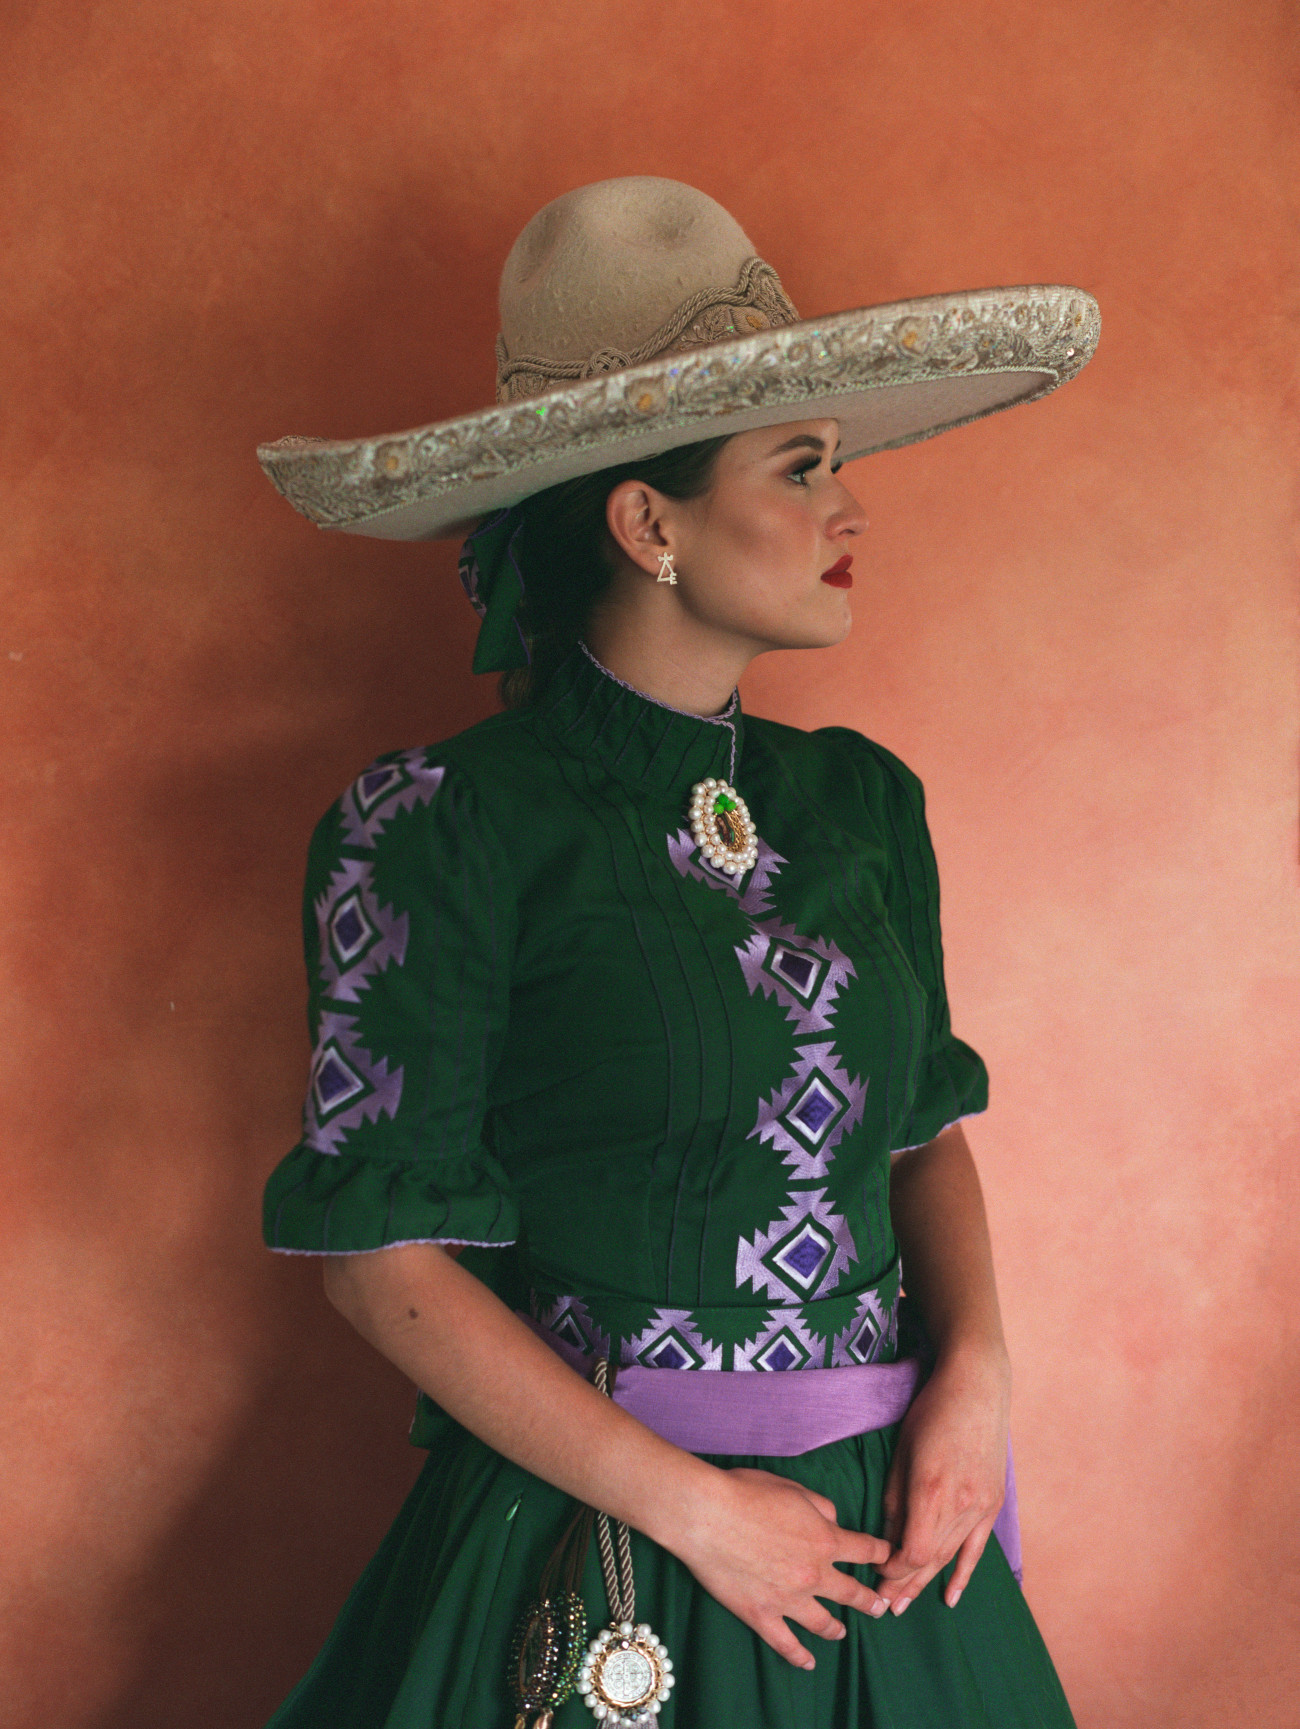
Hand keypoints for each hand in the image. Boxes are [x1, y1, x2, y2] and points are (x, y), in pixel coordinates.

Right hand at [662, 1465, 890, 1669]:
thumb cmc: (747, 1493)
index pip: (865, 1549)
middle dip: (868, 1600)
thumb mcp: (793, 1488)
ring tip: (842, 1632)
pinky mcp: (762, 1616)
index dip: (880, 1553)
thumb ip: (821, 1506)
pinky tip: (808, 1662)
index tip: (887, 1558)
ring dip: (836, 1628)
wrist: (708, 1515)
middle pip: (851, 1592)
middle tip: (879, 1607)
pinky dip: (800, 1656)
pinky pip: (786, 1644)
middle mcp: (814, 1574)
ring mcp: (789, 1600)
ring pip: (823, 1623)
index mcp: (825, 1539)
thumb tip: (833, 1520)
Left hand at [874, 1347, 1009, 1613]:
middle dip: (904, 1583)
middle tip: (883, 1604)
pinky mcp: (993, 1502)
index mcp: (932, 1490)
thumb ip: (895, 1500)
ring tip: (904, 1605)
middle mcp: (961, 1505)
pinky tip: (951, 1597)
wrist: (977, 1388)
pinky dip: (964, 1573)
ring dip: (927, 1582)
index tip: (875, 1570)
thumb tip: (887, 1538)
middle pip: (930, 1559)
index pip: (913, 1551)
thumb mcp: (902, 1452)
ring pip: (951, 1556)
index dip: (893, 1568)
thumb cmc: (932, 1412)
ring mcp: (981, 1506)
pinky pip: (978, 1548)